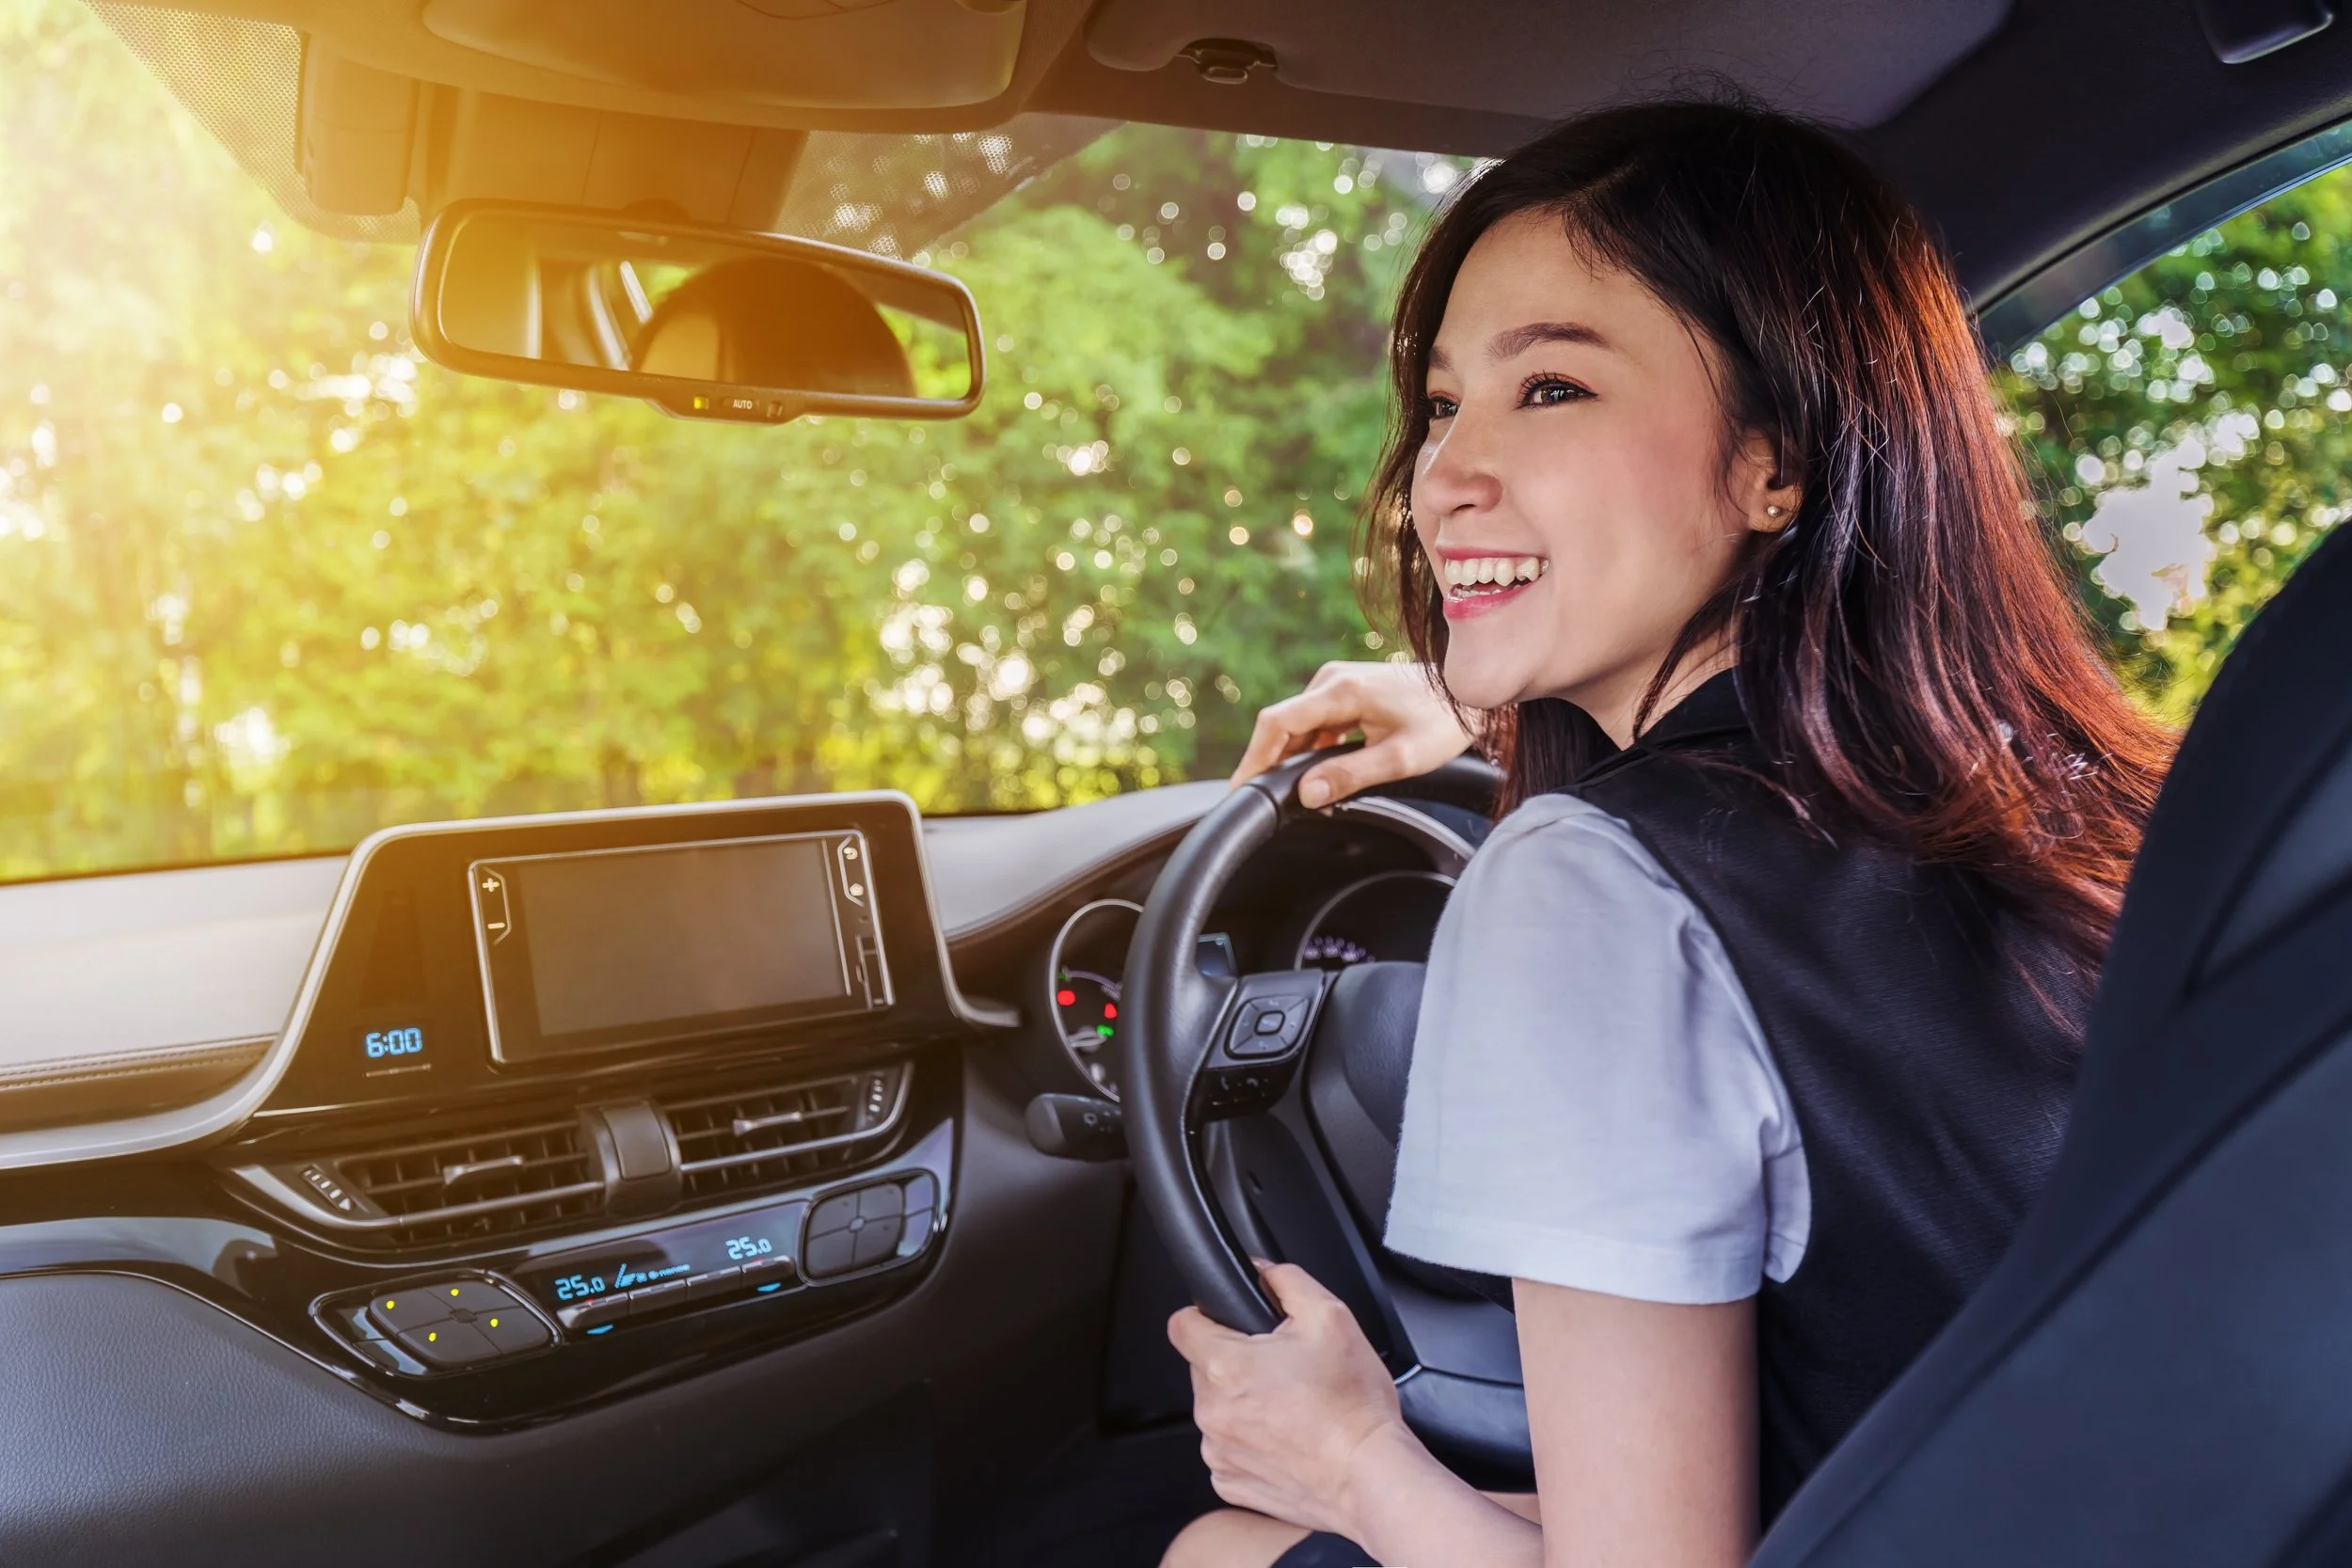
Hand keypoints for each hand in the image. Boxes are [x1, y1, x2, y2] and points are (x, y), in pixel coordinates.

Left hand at [1167, 1261, 1414, 1537]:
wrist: (1369, 1476)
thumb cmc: (1353, 1408)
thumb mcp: (1331, 1318)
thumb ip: (1288, 1281)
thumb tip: (1263, 1270)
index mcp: (1225, 1366)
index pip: (1182, 1324)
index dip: (1205, 1315)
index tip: (1227, 1324)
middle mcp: (1212, 1411)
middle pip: (1204, 1368)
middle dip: (1237, 1362)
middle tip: (1283, 1369)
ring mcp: (1219, 1451)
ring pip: (1218, 1410)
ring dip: (1244, 1404)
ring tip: (1292, 1408)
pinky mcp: (1231, 1482)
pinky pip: (1230, 1450)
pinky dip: (1252, 1443)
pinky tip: (1288, 1440)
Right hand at [1230, 661, 1477, 807]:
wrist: (1469, 694)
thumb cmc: (1443, 722)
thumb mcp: (1400, 758)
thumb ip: (1350, 775)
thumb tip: (1307, 794)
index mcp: (1341, 691)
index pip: (1277, 723)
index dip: (1254, 758)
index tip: (1242, 789)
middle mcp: (1331, 680)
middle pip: (1282, 726)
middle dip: (1270, 764)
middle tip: (1266, 804)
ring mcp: (1337, 682)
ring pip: (1297, 726)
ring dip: (1291, 758)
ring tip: (1292, 794)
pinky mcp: (1344, 690)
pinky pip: (1313, 722)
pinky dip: (1308, 748)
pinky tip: (1315, 774)